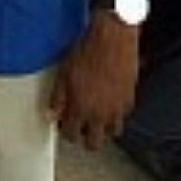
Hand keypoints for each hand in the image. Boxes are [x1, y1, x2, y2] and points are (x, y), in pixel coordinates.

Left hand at [48, 14, 140, 149]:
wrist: (112, 38)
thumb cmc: (87, 51)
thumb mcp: (64, 73)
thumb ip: (57, 98)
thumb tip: (51, 114)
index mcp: (81, 108)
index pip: (71, 134)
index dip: (64, 130)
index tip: (63, 123)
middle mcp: (101, 114)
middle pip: (94, 143)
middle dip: (84, 138)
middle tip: (78, 126)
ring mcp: (117, 109)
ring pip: (110, 133)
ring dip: (101, 128)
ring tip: (93, 116)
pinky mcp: (129, 100)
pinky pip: (121, 117)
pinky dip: (114, 115)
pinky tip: (106, 103)